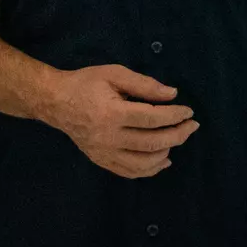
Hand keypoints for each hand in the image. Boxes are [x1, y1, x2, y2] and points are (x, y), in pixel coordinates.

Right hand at [46, 64, 197, 178]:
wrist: (55, 102)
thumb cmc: (85, 84)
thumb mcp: (113, 74)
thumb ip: (144, 84)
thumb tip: (172, 95)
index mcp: (112, 113)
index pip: (152, 118)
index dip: (174, 116)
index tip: (188, 111)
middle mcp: (108, 137)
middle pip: (152, 142)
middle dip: (178, 134)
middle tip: (191, 126)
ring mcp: (104, 153)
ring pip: (145, 163)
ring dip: (166, 152)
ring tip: (176, 139)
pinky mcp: (101, 161)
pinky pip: (131, 172)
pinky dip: (151, 169)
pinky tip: (162, 159)